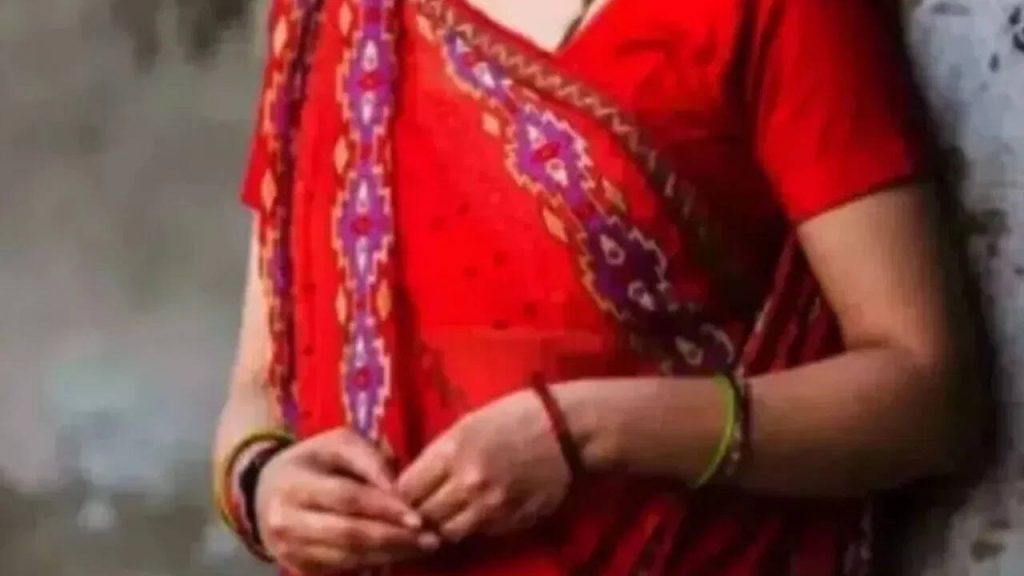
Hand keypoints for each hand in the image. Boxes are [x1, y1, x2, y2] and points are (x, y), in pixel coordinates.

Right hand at [255, 428, 440, 573]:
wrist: (264, 490)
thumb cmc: (312, 461)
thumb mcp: (336, 443)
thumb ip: (369, 458)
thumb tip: (398, 487)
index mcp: (294, 484)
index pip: (346, 498)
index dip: (384, 508)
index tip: (419, 517)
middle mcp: (286, 521)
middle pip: (348, 534)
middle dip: (393, 538)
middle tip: (430, 539)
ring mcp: (289, 549)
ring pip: (347, 557)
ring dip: (389, 554)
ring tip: (421, 547)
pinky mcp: (297, 567)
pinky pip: (340, 569)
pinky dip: (373, 563)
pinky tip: (398, 554)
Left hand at [397, 389, 571, 542]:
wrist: (568, 430)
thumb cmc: (517, 415)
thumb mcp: (468, 422)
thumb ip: (439, 453)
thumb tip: (412, 480)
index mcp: (453, 450)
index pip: (405, 488)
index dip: (400, 492)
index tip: (404, 490)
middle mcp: (467, 482)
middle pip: (422, 514)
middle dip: (418, 511)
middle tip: (421, 505)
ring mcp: (490, 506)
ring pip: (447, 531)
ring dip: (442, 524)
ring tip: (447, 512)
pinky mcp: (510, 522)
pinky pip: (476, 534)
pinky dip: (470, 527)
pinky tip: (475, 512)